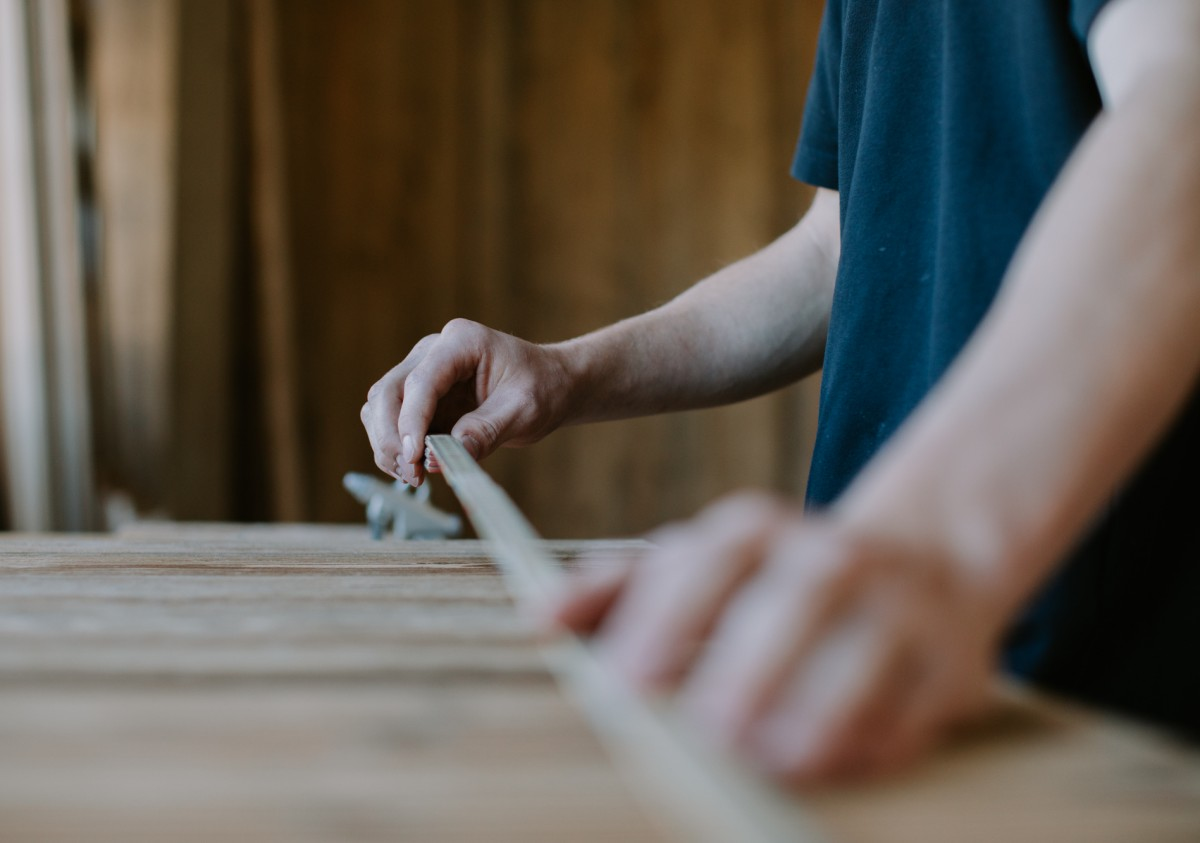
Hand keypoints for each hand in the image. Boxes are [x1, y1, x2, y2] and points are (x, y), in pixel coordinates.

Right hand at [361, 319, 575, 484]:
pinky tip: (413, 468)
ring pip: (379, 406)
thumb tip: (441, 458)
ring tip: (412, 475)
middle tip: (411, 473)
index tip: (413, 457)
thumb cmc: (543, 387)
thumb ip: (485, 431)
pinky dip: (394, 447)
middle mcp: (433, 351)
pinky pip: (390, 421)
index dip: (411, 421)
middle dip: (392, 436)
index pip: (420, 381)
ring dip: (387, 444)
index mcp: (461, 341)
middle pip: (388, 392)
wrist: (552, 385)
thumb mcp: (524, 410)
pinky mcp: (419, 398)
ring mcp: (421, 373)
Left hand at [542, 492, 1002, 782]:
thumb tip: (541, 620)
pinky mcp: (952, 661)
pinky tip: (835, 766)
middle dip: (747, 668)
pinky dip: (875, 742)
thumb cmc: (776, 579)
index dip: (666, 618)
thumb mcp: (698, 568)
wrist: (925, 560)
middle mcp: (831, 555)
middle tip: (707, 731)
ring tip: (770, 758)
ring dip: (815, 712)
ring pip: (862, 655)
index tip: (625, 681)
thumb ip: (617, 590)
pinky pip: (914, 709)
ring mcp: (900, 604)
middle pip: (790, 604)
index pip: (707, 562)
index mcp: (758, 531)